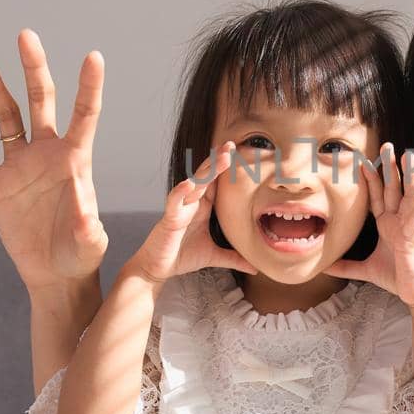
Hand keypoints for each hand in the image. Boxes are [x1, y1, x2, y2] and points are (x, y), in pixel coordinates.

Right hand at [0, 29, 109, 293]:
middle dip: (33, 69)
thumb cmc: (81, 254)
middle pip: (39, 102)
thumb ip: (87, 228)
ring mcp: (18, 166)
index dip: (89, 86)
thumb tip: (85, 218)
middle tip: (26, 35)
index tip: (93, 55)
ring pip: (5, 119)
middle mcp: (46, 154)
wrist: (55, 274)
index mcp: (75, 160)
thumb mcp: (89, 242)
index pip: (84, 115)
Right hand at [129, 140, 256, 288]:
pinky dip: (180, 192)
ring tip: (220, 156)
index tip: (241, 153)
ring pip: (194, 184)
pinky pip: (174, 202)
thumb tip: (256, 266)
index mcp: (203, 207)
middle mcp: (192, 203)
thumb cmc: (182, 256)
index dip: (226, 169)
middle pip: (206, 177)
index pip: (216, 183)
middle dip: (218, 160)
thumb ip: (234, 258)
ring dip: (206, 170)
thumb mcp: (214, 256)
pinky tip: (189, 184)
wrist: (158, 269)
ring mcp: (180, 208)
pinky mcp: (169, 218)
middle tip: (232, 145)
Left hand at [324, 142, 413, 309]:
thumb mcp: (364, 271)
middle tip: (389, 145)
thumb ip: (346, 267)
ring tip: (409, 157)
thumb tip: (325, 268)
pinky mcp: (412, 239)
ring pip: (408, 197)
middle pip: (394, 189)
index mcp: (387, 224)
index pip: (377, 197)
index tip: (364, 161)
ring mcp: (407, 228)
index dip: (371, 179)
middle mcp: (398, 221)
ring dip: (409, 176)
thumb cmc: (396, 278)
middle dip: (390, 167)